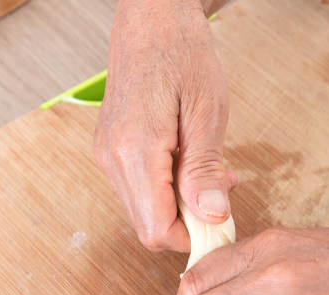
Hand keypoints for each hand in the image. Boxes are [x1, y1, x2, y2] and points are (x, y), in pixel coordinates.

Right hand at [94, 0, 233, 251]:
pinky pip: (138, 189)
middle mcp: (112, 159)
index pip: (156, 230)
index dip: (190, 238)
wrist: (152, 19)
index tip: (221, 224)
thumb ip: (204, 170)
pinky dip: (166, 190)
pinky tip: (189, 164)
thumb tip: (212, 217)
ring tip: (210, 175)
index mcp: (135, 151)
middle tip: (221, 195)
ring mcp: (107, 155)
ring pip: (142, 211)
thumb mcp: (207, 112)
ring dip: (179, 206)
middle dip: (188, 223)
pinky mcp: (110, 150)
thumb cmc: (182, 53)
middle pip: (147, 226)